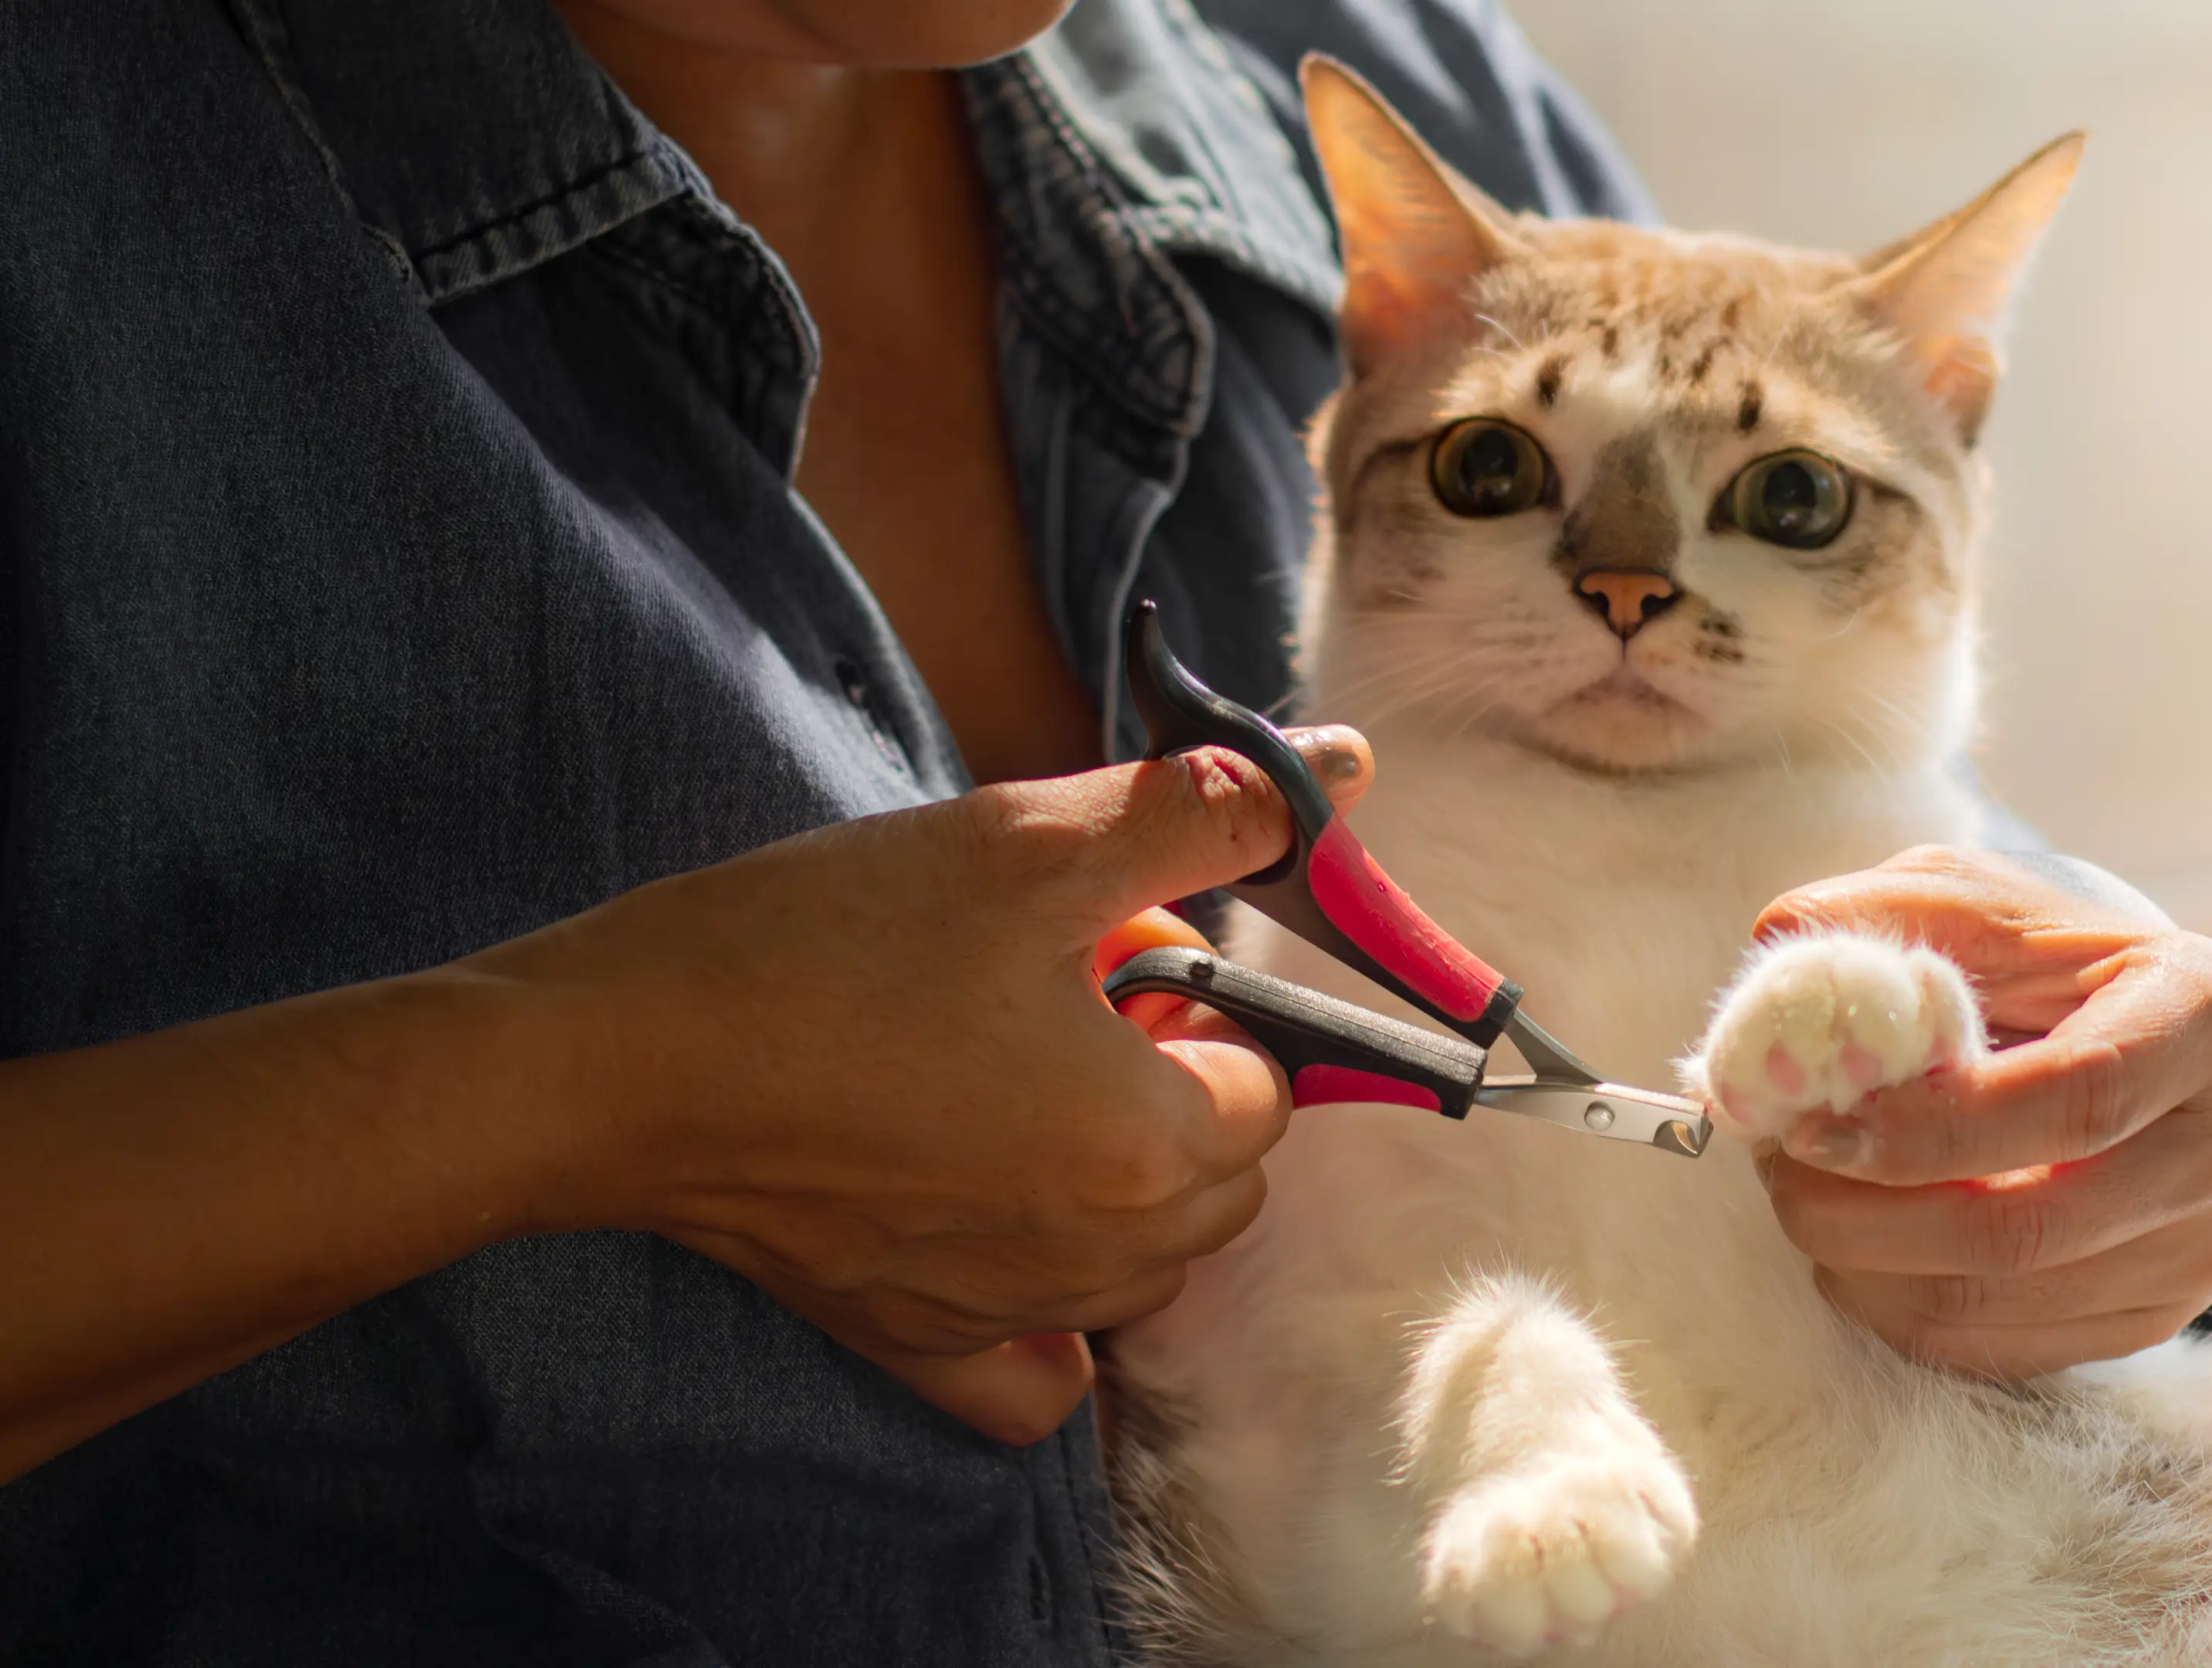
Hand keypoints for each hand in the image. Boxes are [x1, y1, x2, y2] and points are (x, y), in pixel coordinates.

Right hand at [481, 728, 1371, 1443]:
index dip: (1206, 1006)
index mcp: (1143, 1144)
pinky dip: (1047, 1319)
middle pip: (1219, 1183)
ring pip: (1142, 1267)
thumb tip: (1334, 781)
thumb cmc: (824, 946)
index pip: (1268, 1086)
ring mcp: (1002, 1311)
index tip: (1118, 953)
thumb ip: (1194, 815)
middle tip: (1061, 1002)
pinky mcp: (910, 1338)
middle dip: (1175, 1089)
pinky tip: (1002, 1229)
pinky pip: (1036, 1369)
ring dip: (1119, 1183)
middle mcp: (1094, 1256)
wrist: (617, 1059)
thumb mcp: (1026, 844)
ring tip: (1011, 1082)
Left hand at [1748, 847, 2211, 1379]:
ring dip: (1868, 1266)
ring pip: (2008, 1299)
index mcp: (2211, 1009)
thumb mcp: (1962, 895)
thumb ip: (1870, 921)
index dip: (1931, 1129)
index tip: (1812, 1125)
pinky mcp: (2169, 1310)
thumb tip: (1775, 972)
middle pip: (2035, 1225)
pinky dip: (1905, 1310)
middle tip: (1777, 1170)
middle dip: (1869, 1214)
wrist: (2114, 1010)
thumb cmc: (2032, 948)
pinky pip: (2011, 1346)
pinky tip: (1858, 1252)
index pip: (2076, 1097)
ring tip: (1802, 1200)